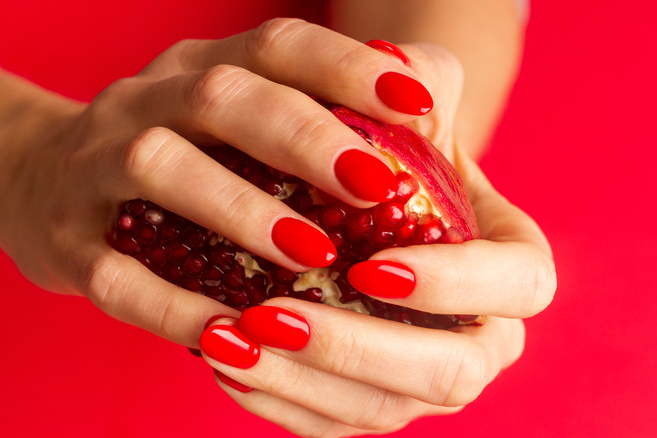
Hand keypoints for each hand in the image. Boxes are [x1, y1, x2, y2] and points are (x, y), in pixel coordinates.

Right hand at [0, 19, 436, 347]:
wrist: (27, 179)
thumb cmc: (164, 157)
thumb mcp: (226, 120)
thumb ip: (312, 116)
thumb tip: (426, 124)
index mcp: (197, 70)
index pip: (276, 46)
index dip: (347, 66)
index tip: (418, 105)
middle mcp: (143, 103)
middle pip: (220, 95)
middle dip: (303, 135)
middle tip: (377, 186)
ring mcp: (93, 169)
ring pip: (160, 167)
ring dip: (240, 209)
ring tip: (311, 255)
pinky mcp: (65, 242)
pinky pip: (117, 274)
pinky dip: (175, 304)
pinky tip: (232, 334)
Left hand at [193, 25, 555, 437]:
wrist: (363, 208)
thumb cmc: (395, 152)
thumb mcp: (412, 103)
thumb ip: (420, 86)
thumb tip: (401, 94)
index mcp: (510, 267)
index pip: (518, 287)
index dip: (455, 286)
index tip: (373, 268)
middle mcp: (480, 335)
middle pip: (449, 371)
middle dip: (357, 348)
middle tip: (273, 313)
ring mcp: (423, 378)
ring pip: (380, 407)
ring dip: (300, 380)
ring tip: (228, 340)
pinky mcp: (371, 400)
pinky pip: (331, 423)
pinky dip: (279, 401)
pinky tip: (228, 362)